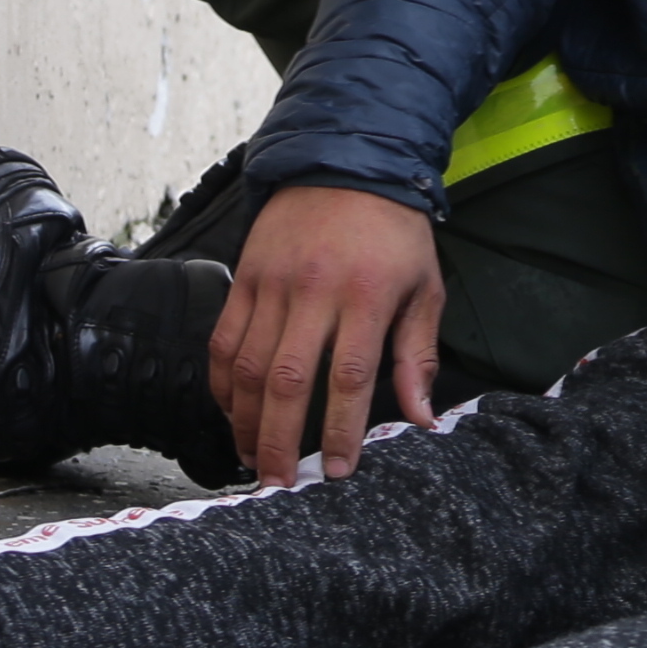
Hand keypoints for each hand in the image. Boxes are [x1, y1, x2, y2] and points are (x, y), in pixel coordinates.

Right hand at [208, 184, 443, 479]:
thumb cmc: (393, 233)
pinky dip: (223, 383)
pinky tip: (232, 412)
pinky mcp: (244, 277)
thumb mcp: (423, 287)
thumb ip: (417, 354)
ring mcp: (273, 284)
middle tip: (278, 483)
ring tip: (252, 458)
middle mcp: (314, 291)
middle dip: (279, 441)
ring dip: (245, 421)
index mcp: (366, 296)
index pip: (349, 377)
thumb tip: (420, 418)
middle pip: (287, 381)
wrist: (346, 164)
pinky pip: (225, 340)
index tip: (336, 470)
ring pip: (248, 367)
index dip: (340, 430)